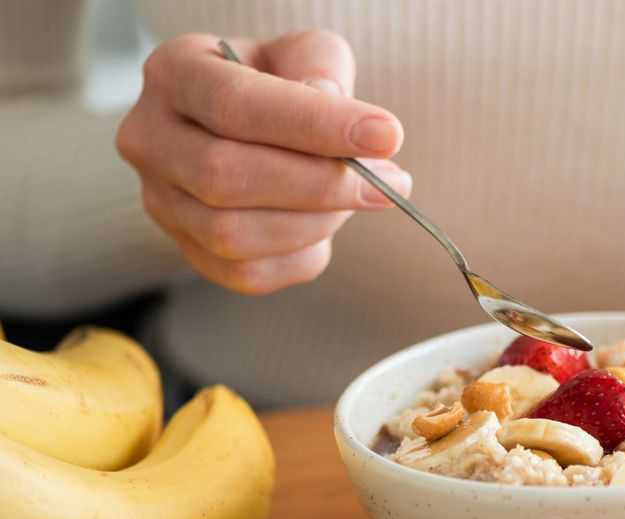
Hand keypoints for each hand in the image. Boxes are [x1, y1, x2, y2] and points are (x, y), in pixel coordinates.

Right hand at [117, 31, 410, 293]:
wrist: (251, 128)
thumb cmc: (281, 85)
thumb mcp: (304, 54)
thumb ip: (320, 68)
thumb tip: (335, 112)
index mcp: (173, 74)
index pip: (235, 105)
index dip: (314, 125)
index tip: (385, 136)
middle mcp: (150, 139)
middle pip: (225, 177)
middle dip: (320, 185)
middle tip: (390, 181)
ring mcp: (161, 202)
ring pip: (234, 235)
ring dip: (317, 222)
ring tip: (362, 196)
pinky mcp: (189, 252)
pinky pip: (249, 274)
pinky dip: (303, 254)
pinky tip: (326, 224)